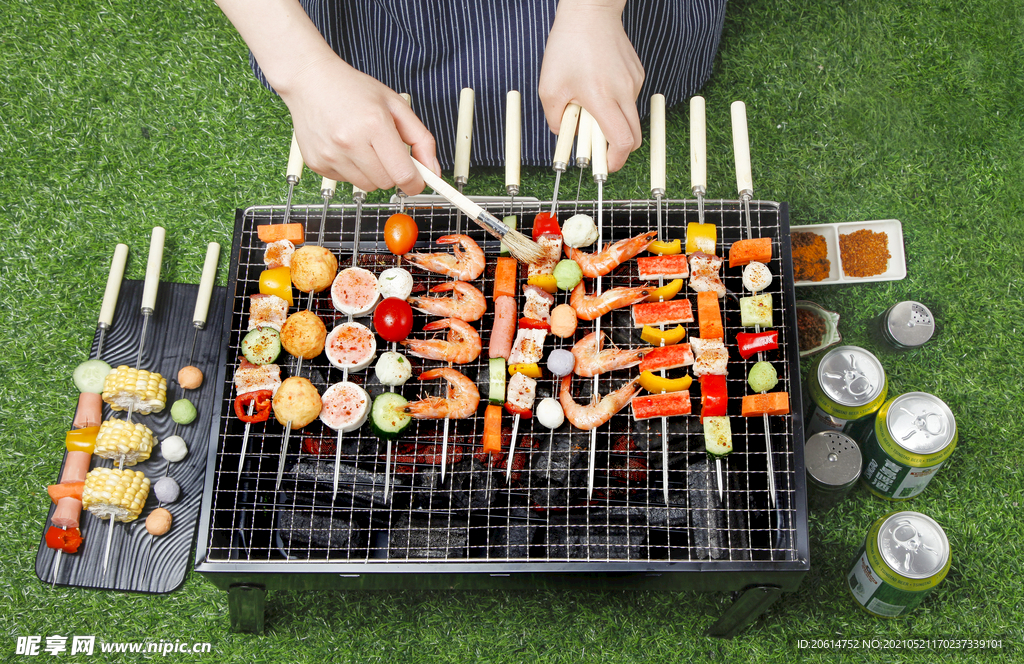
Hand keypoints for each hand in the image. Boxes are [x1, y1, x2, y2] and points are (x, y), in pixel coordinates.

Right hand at [279, 54, 438, 193]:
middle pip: (386, 183)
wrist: (309, 81)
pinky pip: (347, 181)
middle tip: (386, 150)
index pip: (403, 174)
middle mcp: (350, 142)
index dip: (416, 183)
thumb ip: (421, 139)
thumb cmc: (353, 90)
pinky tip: (345, 147)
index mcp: (374, 124)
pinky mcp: (318, 163)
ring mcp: (331, 155)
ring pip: (367, 186)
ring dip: (372, 172)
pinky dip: (352, 169)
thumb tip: (433, 171)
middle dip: (392, 172)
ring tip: (363, 145)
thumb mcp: (396, 105)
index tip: (418, 181)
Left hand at [538, 0, 643, 171]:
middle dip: (616, 149)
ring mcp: (634, 82)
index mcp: (602, 97)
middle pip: (633, 137)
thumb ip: (556, 120)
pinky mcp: (637, 74)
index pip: (621, 141)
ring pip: (629, 117)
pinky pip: (628, 100)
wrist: (590, 11)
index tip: (603, 165)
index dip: (614, 160)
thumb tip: (567, 136)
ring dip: (612, 122)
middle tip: (597, 146)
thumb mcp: (549, 88)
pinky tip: (598, 87)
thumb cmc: (568, 46)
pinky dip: (615, 104)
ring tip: (589, 105)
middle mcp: (624, 91)